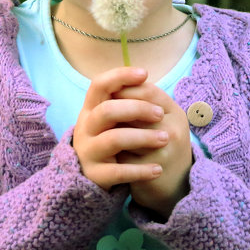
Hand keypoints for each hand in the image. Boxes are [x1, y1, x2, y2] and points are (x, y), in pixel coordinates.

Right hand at [72, 67, 168, 189]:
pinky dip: (140, 171)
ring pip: (114, 139)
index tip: (145, 74)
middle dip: (137, 109)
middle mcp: (85, 128)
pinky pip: (117, 172)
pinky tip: (158, 169)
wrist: (98, 175)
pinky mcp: (94, 175)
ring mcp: (88, 152)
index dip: (120, 76)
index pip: (99, 84)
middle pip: (107, 111)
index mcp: (91, 108)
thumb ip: (128, 99)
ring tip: (165, 139)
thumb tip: (144, 78)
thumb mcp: (117, 117)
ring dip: (143, 138)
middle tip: (161, 114)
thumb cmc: (114, 136)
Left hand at [113, 81, 193, 219]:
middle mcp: (174, 128)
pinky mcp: (152, 169)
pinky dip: (115, 156)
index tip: (110, 96)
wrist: (176, 185)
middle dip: (115, 112)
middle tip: (106, 117)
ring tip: (107, 136)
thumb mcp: (161, 122)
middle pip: (135, 109)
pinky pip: (123, 157)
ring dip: (112, 133)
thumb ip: (142, 103)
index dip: (124, 90)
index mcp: (175, 112)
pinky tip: (113, 157)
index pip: (147, 90)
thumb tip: (112, 87)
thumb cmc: (161, 147)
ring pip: (125, 133)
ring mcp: (164, 150)